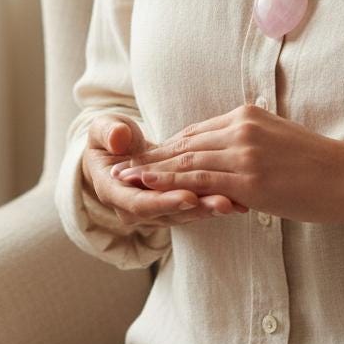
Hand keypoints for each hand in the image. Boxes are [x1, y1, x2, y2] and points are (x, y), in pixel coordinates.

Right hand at [82, 114, 250, 228]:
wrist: (115, 150)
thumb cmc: (108, 136)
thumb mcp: (102, 130)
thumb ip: (108, 133)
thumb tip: (119, 139)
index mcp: (113, 191)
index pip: (140, 203)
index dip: (164, 201)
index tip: (188, 195)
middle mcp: (135, 208)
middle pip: (169, 213)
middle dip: (198, 208)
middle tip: (225, 203)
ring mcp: (156, 209)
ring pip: (186, 213)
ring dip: (212, 207)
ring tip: (238, 202)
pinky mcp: (173, 204)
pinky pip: (195, 205)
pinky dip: (216, 200)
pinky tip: (241, 200)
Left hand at [110, 103, 343, 225]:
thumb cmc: (318, 165)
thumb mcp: (278, 140)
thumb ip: (249, 144)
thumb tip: (227, 162)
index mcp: (246, 115)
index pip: (196, 132)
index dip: (166, 146)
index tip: (142, 155)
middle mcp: (240, 128)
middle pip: (184, 143)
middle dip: (149, 157)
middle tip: (119, 166)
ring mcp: (243, 153)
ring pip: (186, 161)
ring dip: (151, 172)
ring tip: (125, 179)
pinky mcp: (248, 179)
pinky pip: (202, 182)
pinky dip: (172, 186)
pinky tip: (152, 190)